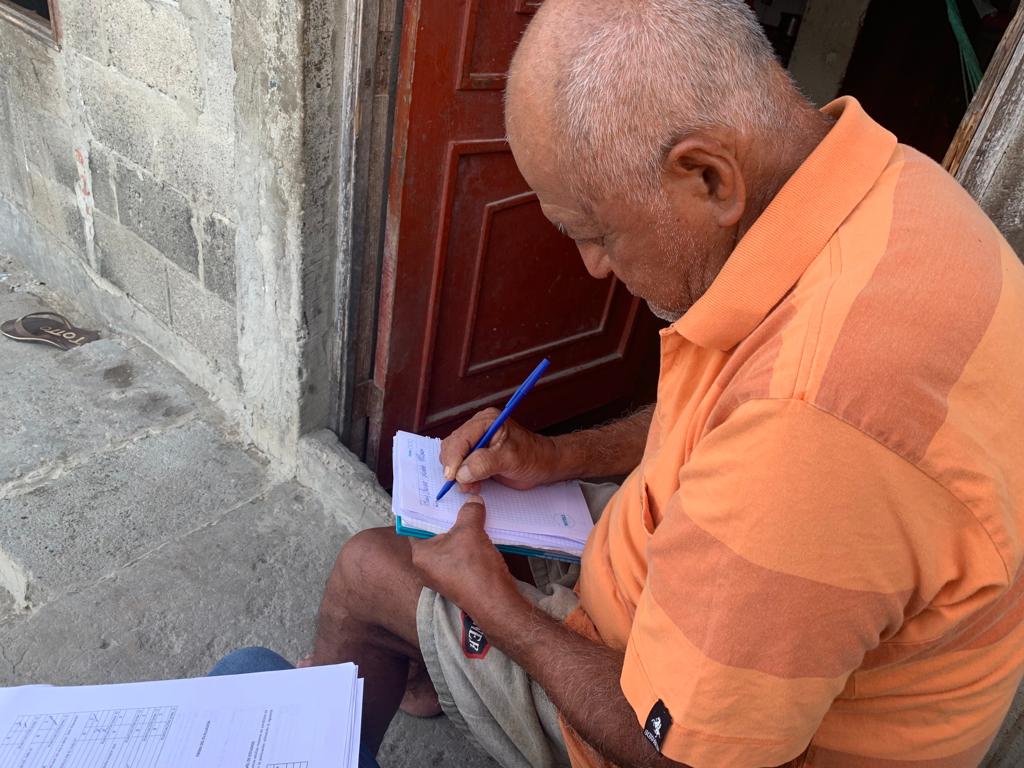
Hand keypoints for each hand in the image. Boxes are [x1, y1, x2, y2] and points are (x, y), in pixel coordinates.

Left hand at [409, 497, 521, 617]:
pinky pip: (463, 556)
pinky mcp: (461, 581)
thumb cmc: (474, 568)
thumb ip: (469, 512)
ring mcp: (444, 576)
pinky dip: (472, 545)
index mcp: (420, 555)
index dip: (429, 510)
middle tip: (460, 501)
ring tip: (475, 514)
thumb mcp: (470, 531)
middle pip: (437, 535)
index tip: (440, 497)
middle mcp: (428, 567)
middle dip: (451, 519)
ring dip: (464, 532)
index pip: (418, 526)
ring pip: (452, 546)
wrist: (496, 602)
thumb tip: (473, 501)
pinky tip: (484, 533)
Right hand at [439, 408, 558, 493]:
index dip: (454, 458)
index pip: (460, 438)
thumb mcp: (509, 459)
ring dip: (458, 474)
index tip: (452, 477)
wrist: (544, 464)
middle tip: (466, 485)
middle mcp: (477, 428)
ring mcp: (476, 442)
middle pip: (452, 447)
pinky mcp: (476, 455)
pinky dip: (463, 477)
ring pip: (453, 457)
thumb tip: (460, 473)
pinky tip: (475, 484)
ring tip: (473, 485)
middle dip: (455, 467)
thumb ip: (484, 463)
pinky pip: (460, 466)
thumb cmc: (532, 457)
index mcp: (485, 421)